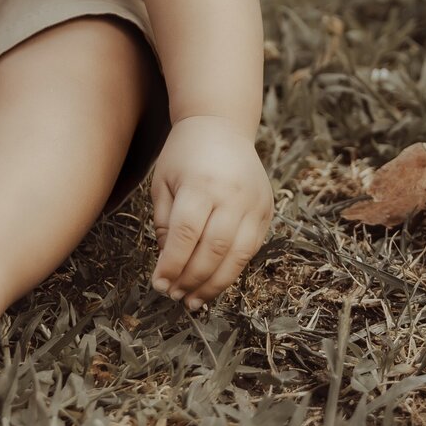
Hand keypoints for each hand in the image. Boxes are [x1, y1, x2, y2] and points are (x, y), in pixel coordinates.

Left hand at [150, 116, 273, 308]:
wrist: (222, 125)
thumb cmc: (185, 154)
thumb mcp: (164, 182)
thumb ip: (164, 222)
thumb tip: (168, 264)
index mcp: (201, 184)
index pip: (186, 235)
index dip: (172, 264)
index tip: (159, 283)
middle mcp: (232, 194)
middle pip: (213, 250)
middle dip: (192, 280)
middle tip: (175, 297)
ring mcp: (254, 203)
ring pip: (237, 256)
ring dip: (215, 284)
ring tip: (195, 300)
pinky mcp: (266, 210)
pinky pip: (251, 249)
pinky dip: (232, 270)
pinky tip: (215, 281)